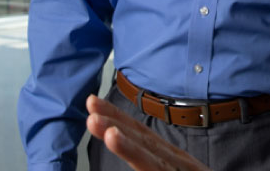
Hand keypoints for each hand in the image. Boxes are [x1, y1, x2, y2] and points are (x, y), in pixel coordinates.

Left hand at [85, 95, 211, 170]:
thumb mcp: (175, 170)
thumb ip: (157, 163)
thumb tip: (142, 155)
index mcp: (173, 162)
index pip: (143, 137)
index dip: (120, 119)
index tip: (94, 105)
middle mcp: (179, 165)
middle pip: (144, 141)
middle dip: (115, 122)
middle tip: (90, 106)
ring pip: (152, 161)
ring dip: (127, 144)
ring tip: (103, 129)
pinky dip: (140, 160)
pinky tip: (121, 147)